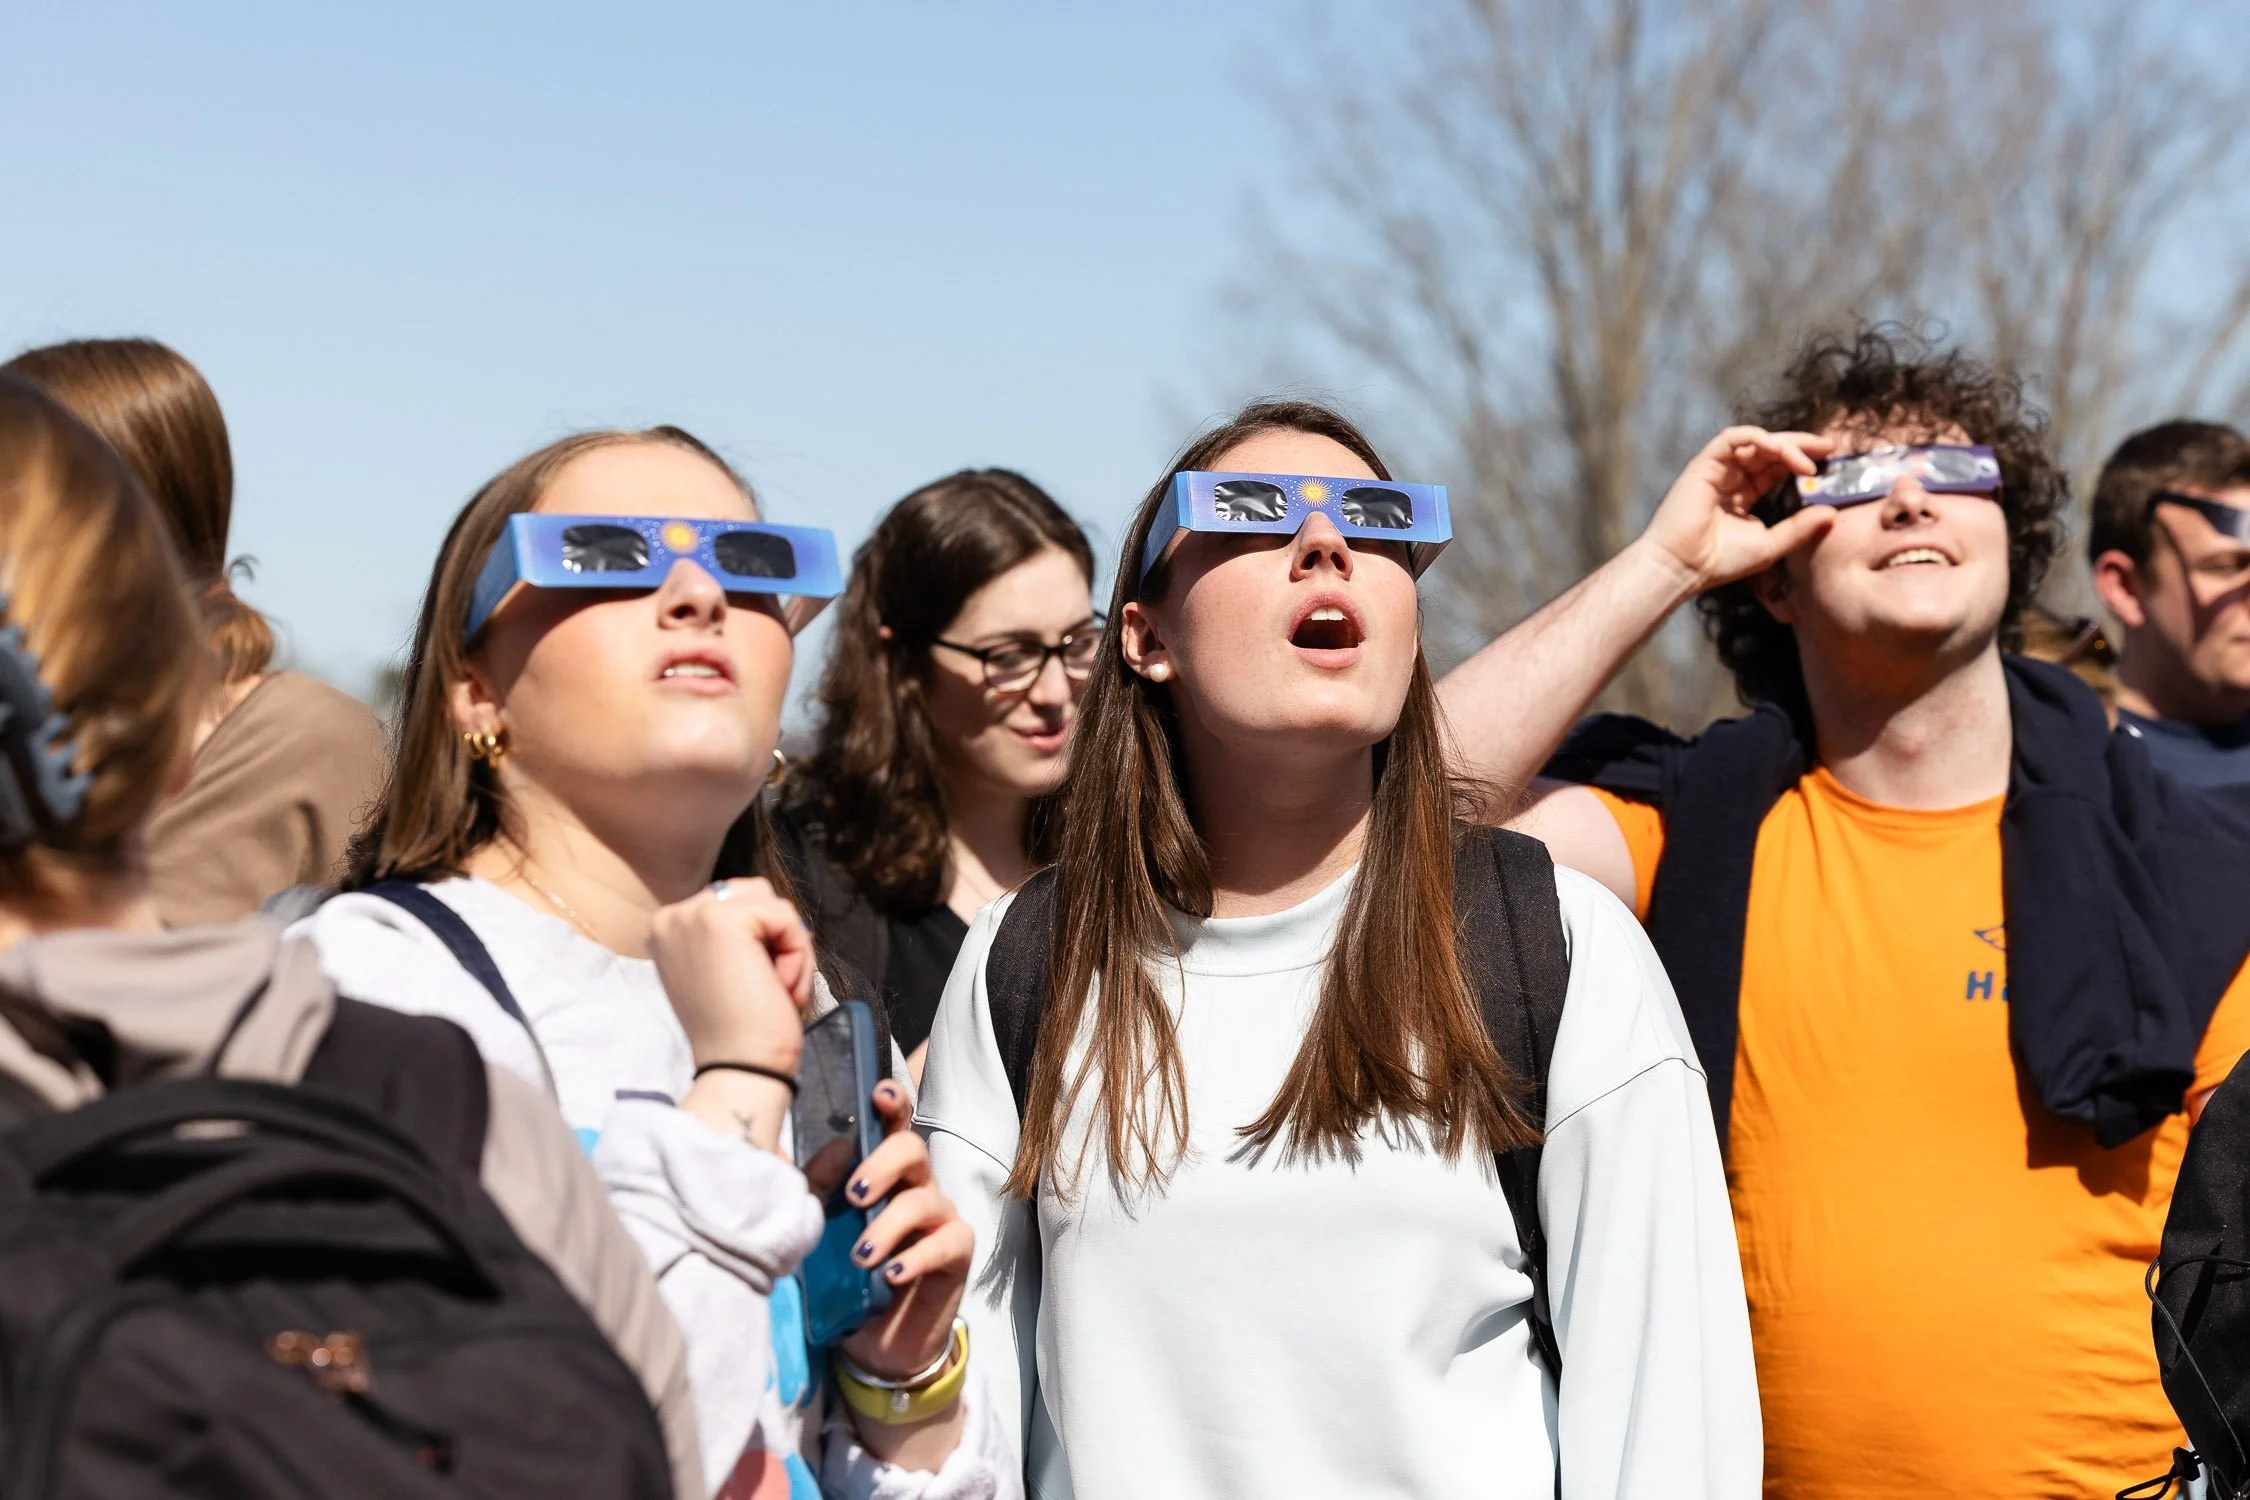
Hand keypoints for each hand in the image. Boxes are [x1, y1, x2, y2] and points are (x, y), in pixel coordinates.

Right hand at [647, 877, 813, 1072]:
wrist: (738, 1069)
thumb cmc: (741, 1033)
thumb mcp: (723, 972)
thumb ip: (732, 937)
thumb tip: (772, 912)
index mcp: (667, 930)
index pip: (735, 905)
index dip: (762, 943)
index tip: (751, 989)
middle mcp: (671, 917)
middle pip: (756, 897)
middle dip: (777, 940)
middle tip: (770, 989)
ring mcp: (692, 915)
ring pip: (773, 905)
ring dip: (790, 948)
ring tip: (775, 988)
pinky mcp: (721, 920)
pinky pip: (786, 918)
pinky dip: (798, 955)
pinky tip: (779, 989)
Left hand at [837, 1081, 972, 1382]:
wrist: (872, 1343)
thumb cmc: (845, 1278)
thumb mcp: (818, 1232)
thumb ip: (817, 1189)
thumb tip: (833, 1145)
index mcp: (884, 1174)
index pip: (893, 1126)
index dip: (893, 1102)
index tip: (879, 1094)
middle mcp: (916, 1186)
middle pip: (914, 1149)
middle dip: (884, 1163)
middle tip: (854, 1196)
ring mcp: (940, 1218)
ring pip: (925, 1199)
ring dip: (889, 1225)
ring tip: (861, 1256)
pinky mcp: (956, 1255)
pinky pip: (947, 1242)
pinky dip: (917, 1256)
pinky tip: (892, 1275)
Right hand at [1638, 426, 1836, 591]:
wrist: (1682, 568)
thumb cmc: (1720, 562)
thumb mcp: (1771, 545)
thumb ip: (1800, 528)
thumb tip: (1833, 513)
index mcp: (1744, 495)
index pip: (1777, 468)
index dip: (1803, 461)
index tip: (1831, 463)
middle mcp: (1731, 478)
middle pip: (1770, 449)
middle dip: (1801, 445)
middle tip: (1829, 447)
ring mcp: (1717, 469)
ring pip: (1755, 441)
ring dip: (1784, 445)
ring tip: (1807, 461)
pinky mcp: (1704, 464)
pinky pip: (1733, 438)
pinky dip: (1758, 438)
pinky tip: (1779, 451)